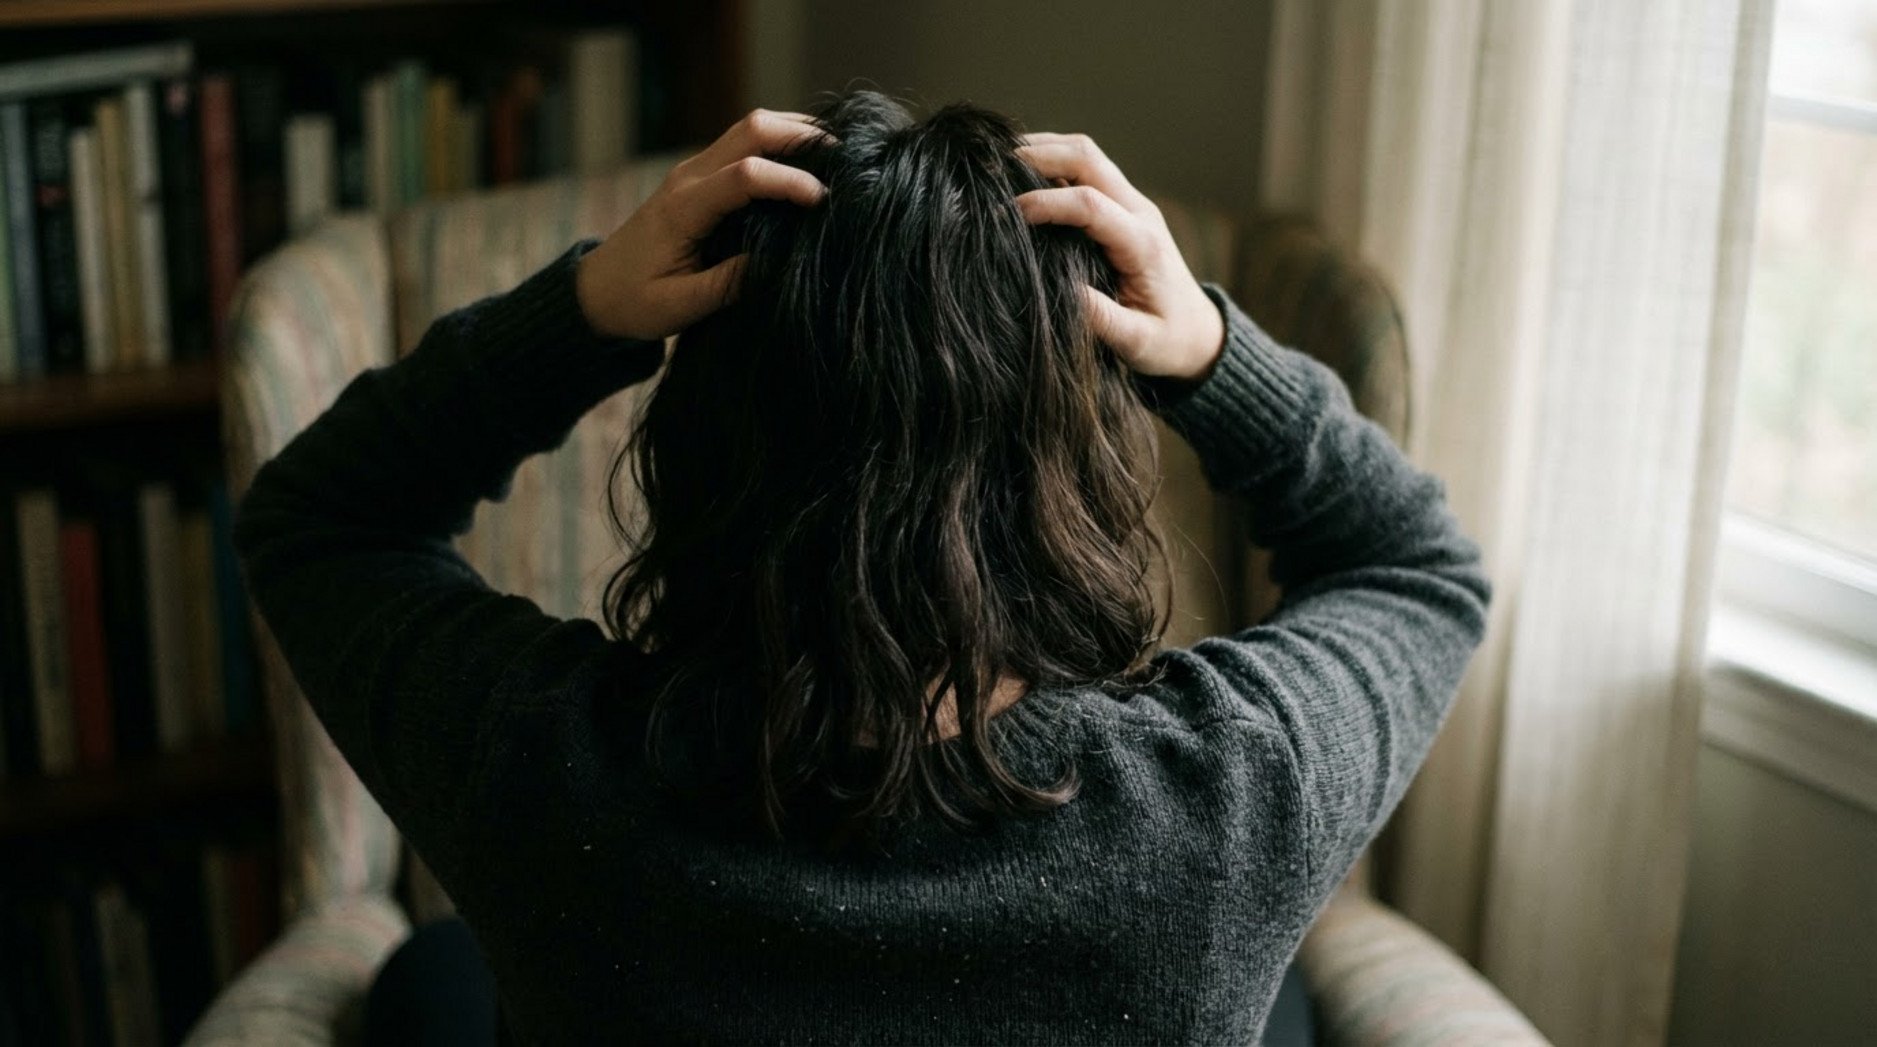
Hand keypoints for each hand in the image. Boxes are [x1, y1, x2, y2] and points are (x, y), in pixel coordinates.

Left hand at [575, 109, 829, 340]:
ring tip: (835, 155)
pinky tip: (806, 163)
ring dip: (792, 133)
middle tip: (844, 156)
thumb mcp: (679, 307)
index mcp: (684, 209)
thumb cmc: (634, 303)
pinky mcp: (699, 178)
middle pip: (751, 129)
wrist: (595, 291)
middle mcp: (688, 178)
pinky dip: (778, 145)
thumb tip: (774, 263)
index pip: (745, 175)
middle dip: (800, 134)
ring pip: (749, 128)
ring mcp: (693, 172)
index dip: (789, 181)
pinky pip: (743, 145)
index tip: (823, 201)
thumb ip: (725, 286)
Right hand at [1015, 134, 1224, 381]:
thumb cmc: (1168, 341)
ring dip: (1044, 150)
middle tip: (993, 164)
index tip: (1009, 212)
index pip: (1089, 204)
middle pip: (1087, 157)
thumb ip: (1103, 320)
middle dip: (1040, 154)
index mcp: (1141, 244)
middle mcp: (1139, 212)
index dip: (1046, 202)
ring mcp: (1131, 204)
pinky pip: (1085, 170)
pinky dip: (1052, 162)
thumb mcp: (1138, 343)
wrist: (1198, 333)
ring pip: (1085, 154)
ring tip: (999, 161)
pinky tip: (1021, 174)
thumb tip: (1063, 292)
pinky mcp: (1121, 207)